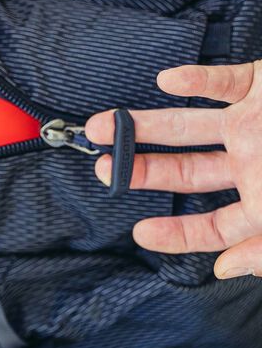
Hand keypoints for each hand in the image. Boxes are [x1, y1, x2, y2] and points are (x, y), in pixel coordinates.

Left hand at [85, 61, 261, 278]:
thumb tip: (224, 268)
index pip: (214, 224)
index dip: (178, 232)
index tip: (139, 234)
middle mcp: (253, 160)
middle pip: (187, 169)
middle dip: (140, 169)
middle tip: (100, 168)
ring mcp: (254, 122)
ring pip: (190, 124)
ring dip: (145, 124)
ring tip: (100, 126)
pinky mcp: (261, 84)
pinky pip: (223, 81)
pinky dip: (196, 79)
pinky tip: (166, 81)